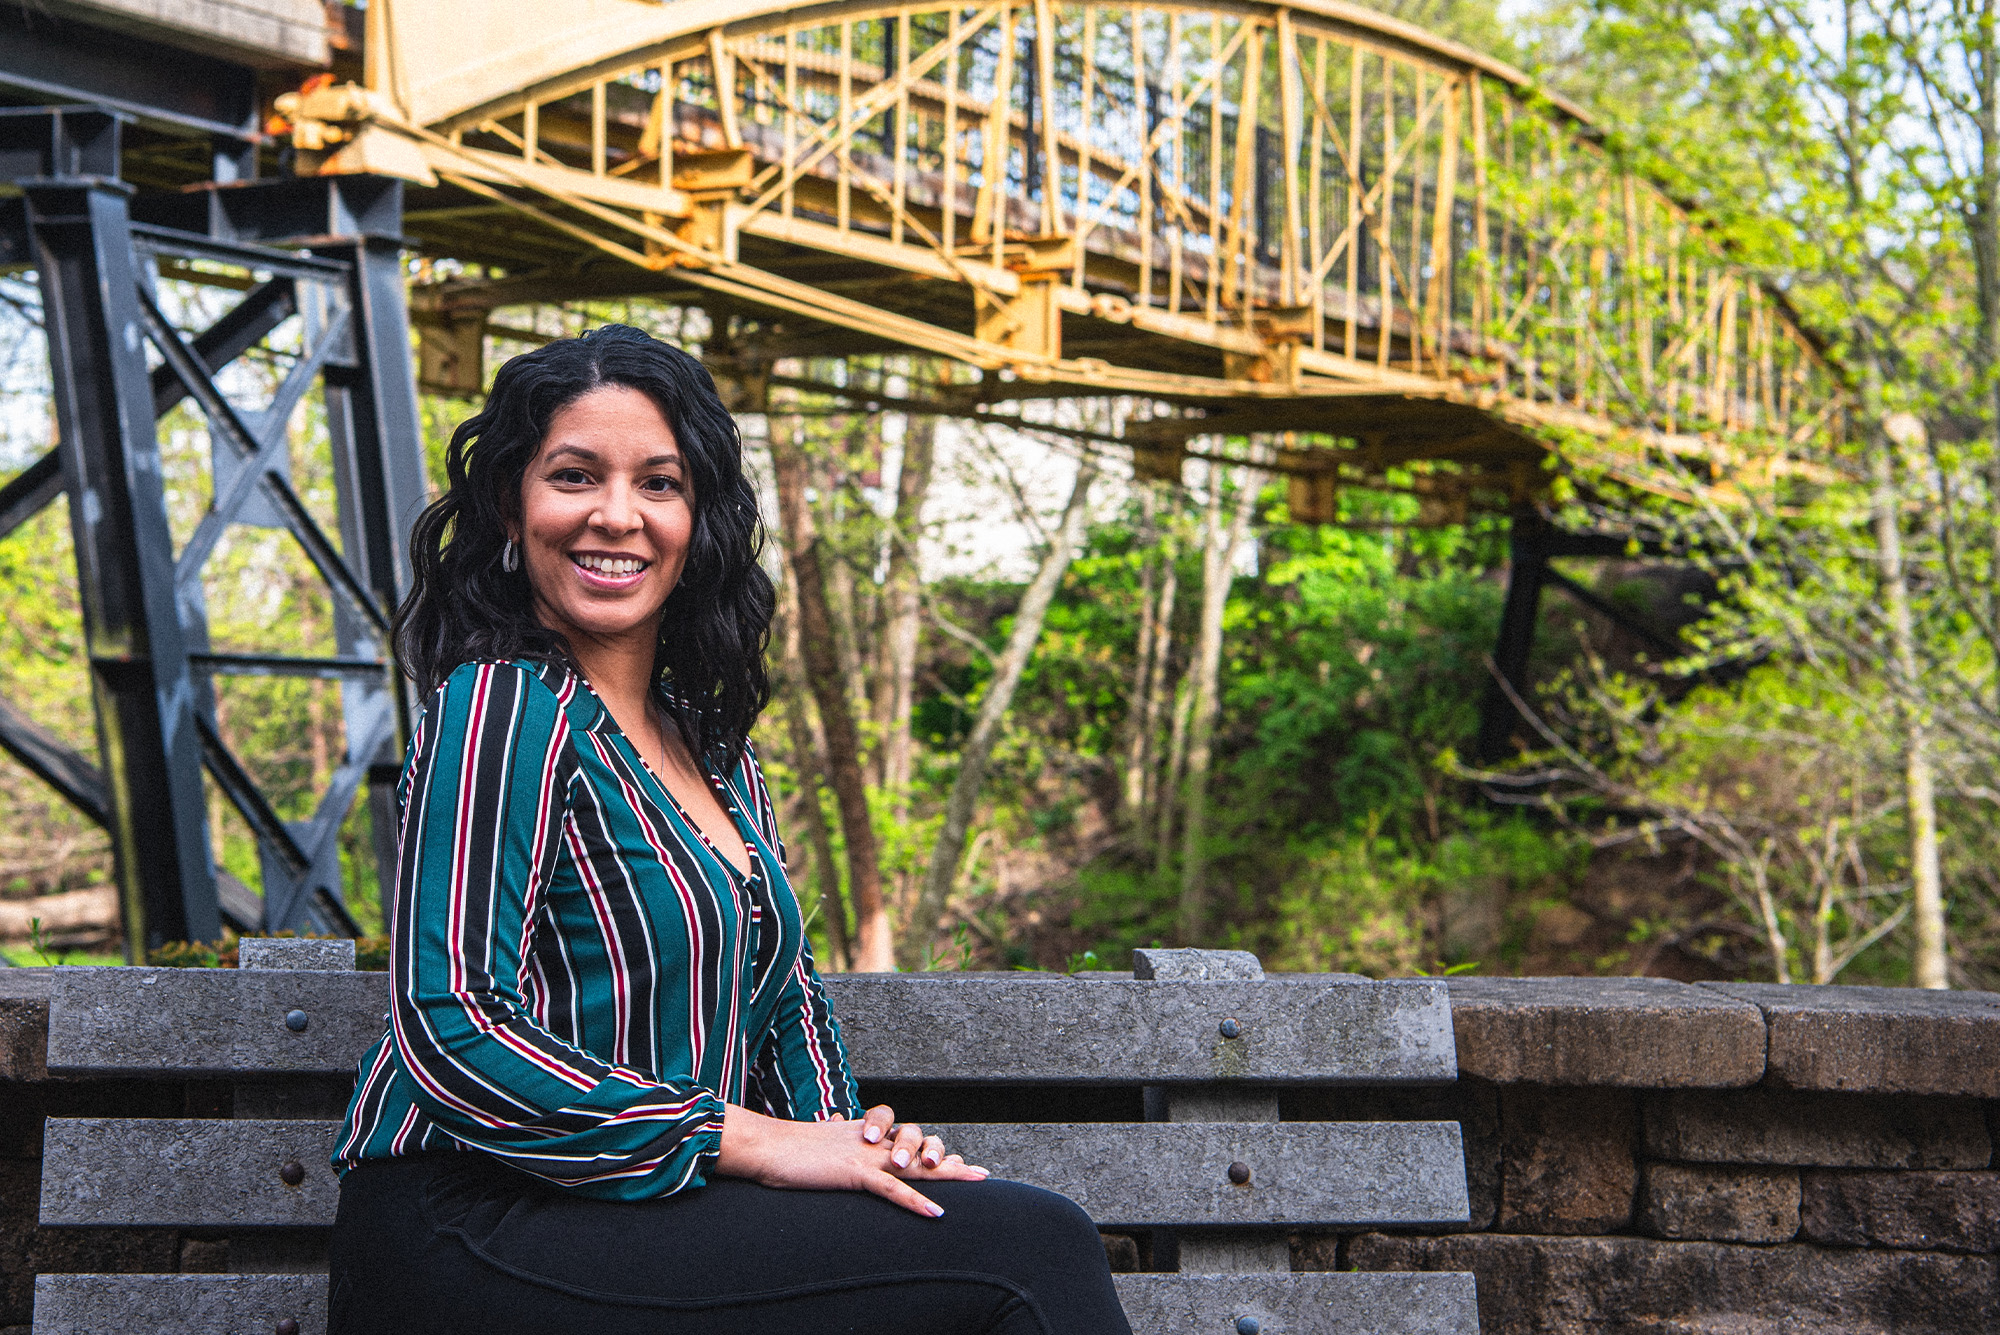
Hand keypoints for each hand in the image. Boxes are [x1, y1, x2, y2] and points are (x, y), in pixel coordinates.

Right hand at [714, 1103, 988, 1216]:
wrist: (766, 1147)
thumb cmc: (788, 1151)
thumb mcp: (821, 1147)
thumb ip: (839, 1146)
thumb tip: (842, 1140)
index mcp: (863, 1136)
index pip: (906, 1136)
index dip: (932, 1149)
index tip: (955, 1160)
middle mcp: (869, 1141)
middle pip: (920, 1145)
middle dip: (949, 1160)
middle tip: (980, 1173)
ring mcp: (864, 1156)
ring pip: (914, 1163)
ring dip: (943, 1173)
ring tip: (970, 1180)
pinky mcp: (854, 1173)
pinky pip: (891, 1188)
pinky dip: (915, 1201)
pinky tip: (936, 1213)